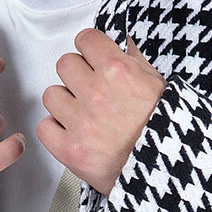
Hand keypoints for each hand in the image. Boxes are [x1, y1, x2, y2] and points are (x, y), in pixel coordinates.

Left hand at [38, 29, 166, 196]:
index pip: (86, 39)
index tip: (92, 58)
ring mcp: (81, 122)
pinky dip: (56, 131)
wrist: (166, 171)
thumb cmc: (166, 132)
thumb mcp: (159, 86)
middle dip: (78, 76)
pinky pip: (44, 127)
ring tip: (84, 115)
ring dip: (65, 103)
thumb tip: (122, 42)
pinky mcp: (70, 150)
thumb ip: (135, 60)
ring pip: (51, 95)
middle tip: (91, 90)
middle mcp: (97, 93)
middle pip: (65, 64)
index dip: (90, 49)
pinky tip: (74, 133)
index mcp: (119, 72)